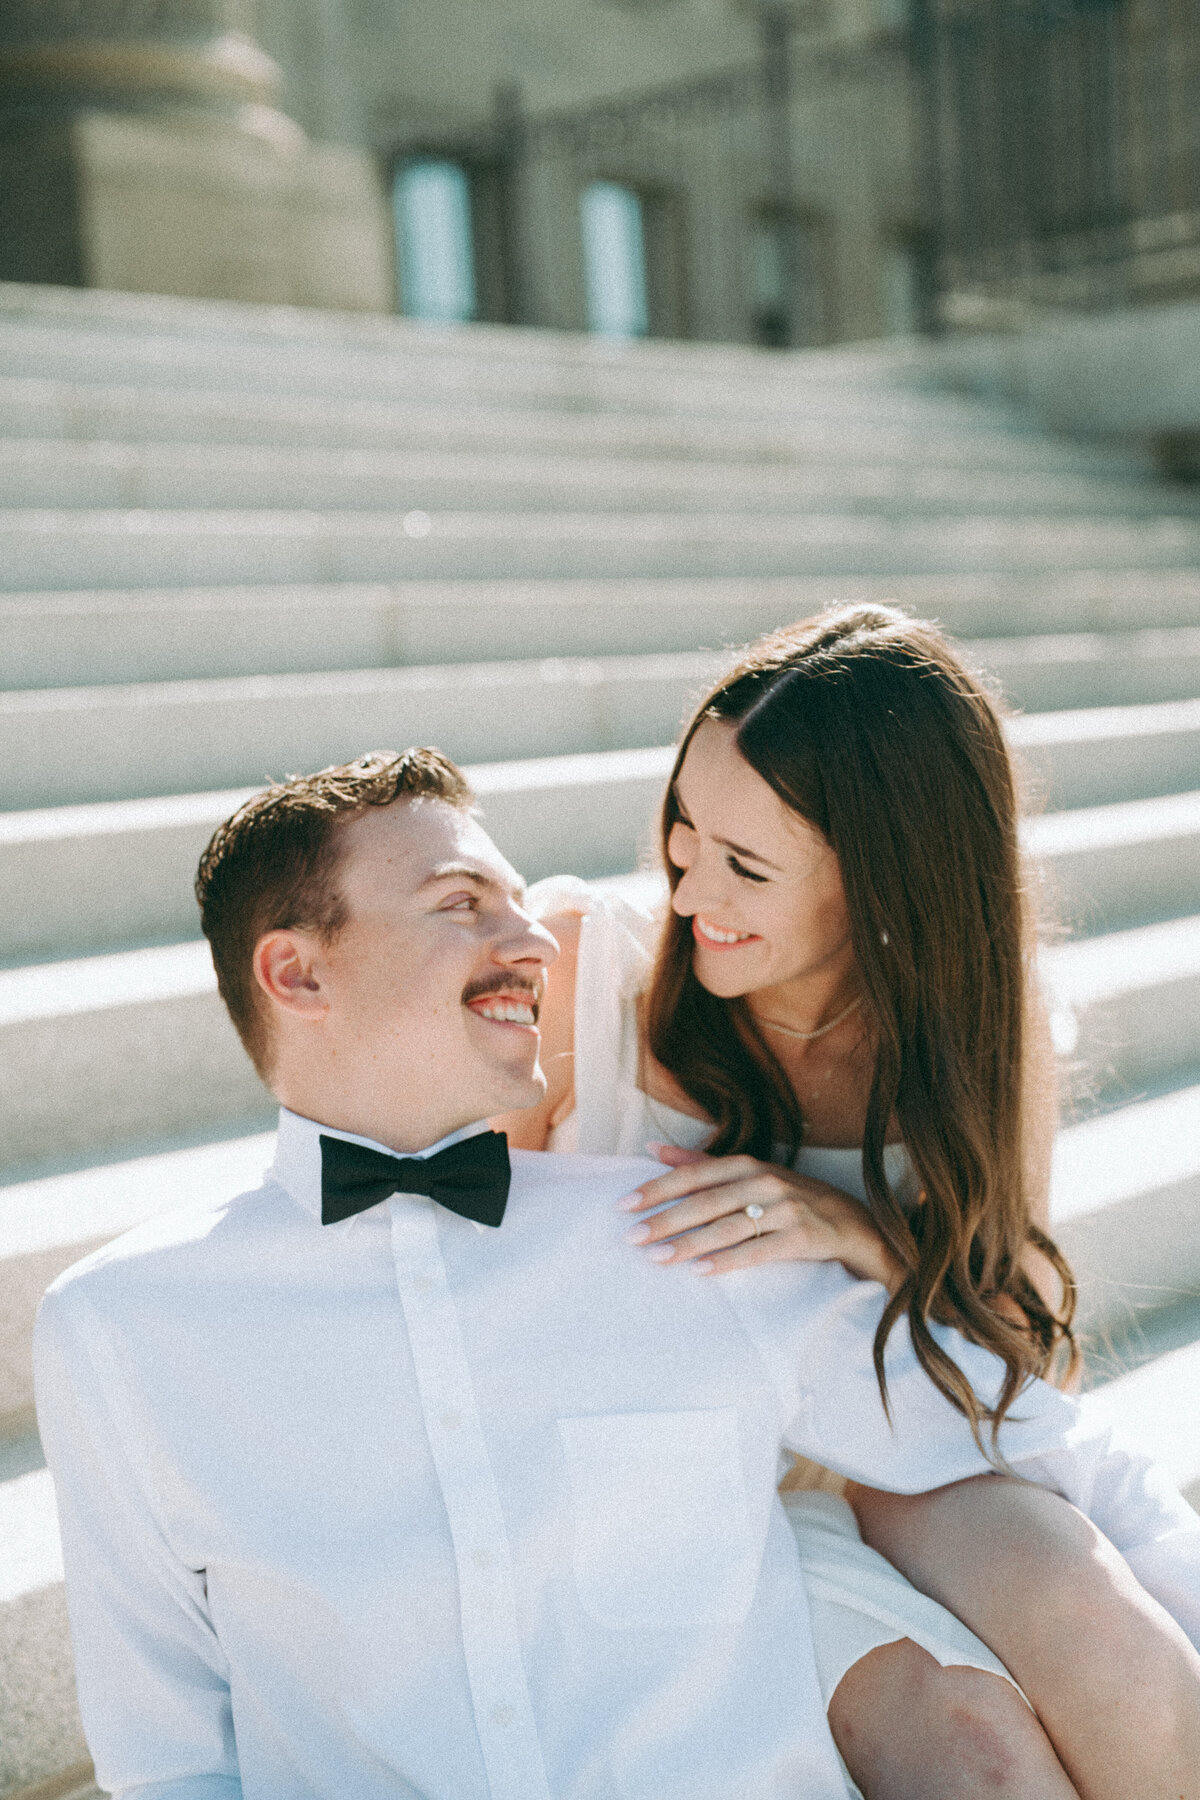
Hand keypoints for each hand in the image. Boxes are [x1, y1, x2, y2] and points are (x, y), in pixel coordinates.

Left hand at [619, 1145, 902, 1287]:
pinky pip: (758, 1251)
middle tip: (631, 1237)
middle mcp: (765, 1182)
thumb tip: (652, 1150)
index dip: (657, 1188)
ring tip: (657, 1258)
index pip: (693, 1175)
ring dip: (689, 1243)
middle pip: (705, 1202)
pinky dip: (728, 1261)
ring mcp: (786, 1209)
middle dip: (665, 1219)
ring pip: (727, 1227)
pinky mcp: (803, 1238)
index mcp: (748, 1165)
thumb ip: (701, 1164)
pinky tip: (701, 1272)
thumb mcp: (750, 1175)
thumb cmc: (791, 1198)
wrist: (853, 1224)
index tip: (624, 1204)